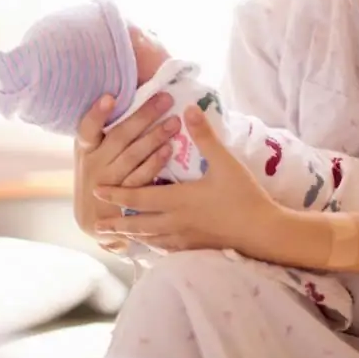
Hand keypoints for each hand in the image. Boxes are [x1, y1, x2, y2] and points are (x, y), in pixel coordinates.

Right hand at [72, 91, 180, 246]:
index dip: (97, 113)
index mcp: (85, 147)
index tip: (110, 97)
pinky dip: (155, 163)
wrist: (94, 219)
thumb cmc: (99, 174)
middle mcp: (93, 164)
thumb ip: (107, 131)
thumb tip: (131, 96)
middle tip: (165, 99)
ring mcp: (107, 183)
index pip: (87, 128)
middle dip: (143, 116)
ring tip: (174, 122)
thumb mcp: (94, 153)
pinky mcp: (122, 199)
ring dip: (154, 137)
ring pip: (132, 156)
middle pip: (119, 137)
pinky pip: (140, 178)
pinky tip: (169, 150)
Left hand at [92, 106, 283, 254]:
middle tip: (95, 224)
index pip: (139, 196)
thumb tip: (189, 109)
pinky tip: (152, 245)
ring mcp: (185, 238)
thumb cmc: (244, 196)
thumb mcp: (225, 162)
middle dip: (116, 222)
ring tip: (117, 236)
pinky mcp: (196, 248)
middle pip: (138, 223)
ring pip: (150, 238)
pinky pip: (167, 249)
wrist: (263, 232)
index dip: (116, 193)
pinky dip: (153, 246)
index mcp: (178, 200)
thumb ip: (205, 136)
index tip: (97, 190)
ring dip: (131, 236)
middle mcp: (176, 221)